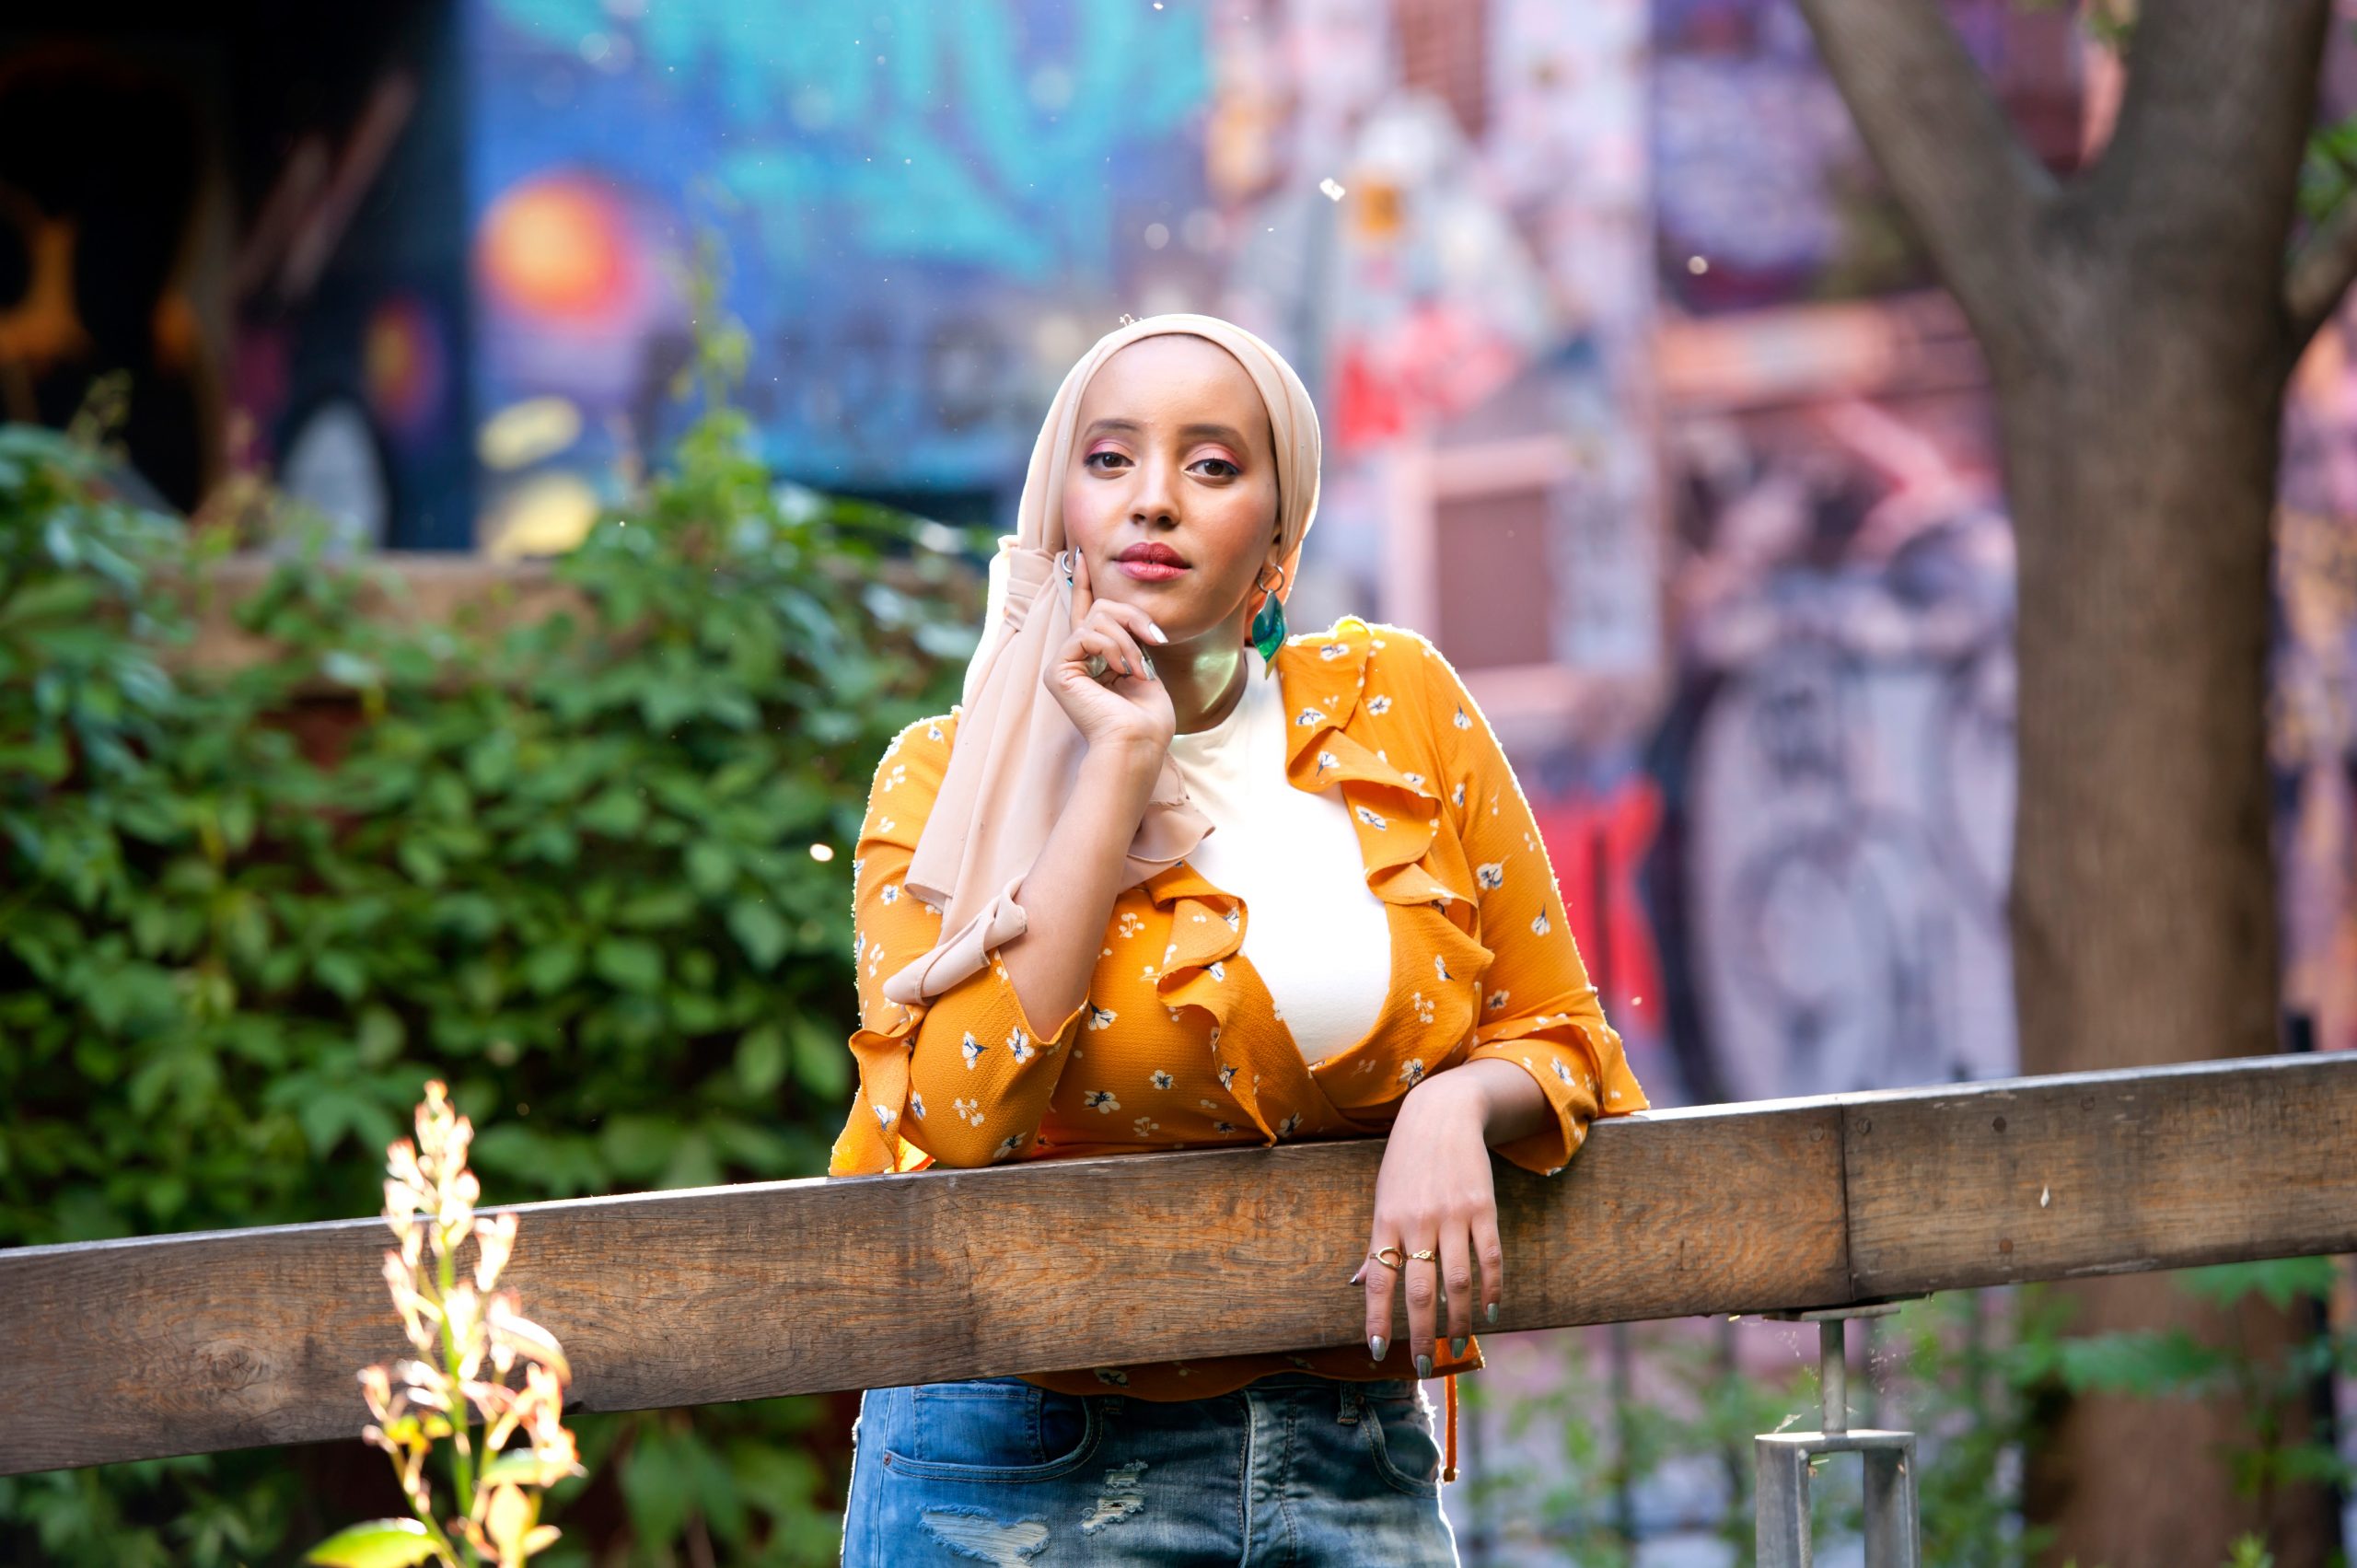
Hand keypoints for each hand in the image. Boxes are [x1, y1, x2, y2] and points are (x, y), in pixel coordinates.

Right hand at [1045, 547, 1174, 755]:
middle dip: (1132, 617)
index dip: (1083, 583)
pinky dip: (1111, 648)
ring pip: (1097, 618)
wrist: (1138, 743)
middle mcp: (1076, 658)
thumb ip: (1130, 638)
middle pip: (1100, 608)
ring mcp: (1064, 664)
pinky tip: (1120, 670)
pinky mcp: (1057, 670)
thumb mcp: (1145, 667)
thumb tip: (1131, 617)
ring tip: (1137, 669)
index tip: (1082, 555)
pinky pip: (1086, 634)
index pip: (1086, 612)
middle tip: (1154, 641)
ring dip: (1127, 640)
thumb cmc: (1147, 719)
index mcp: (1096, 658)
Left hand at [1353, 1073, 1504, 1375]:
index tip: (1378, 1351)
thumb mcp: (1382, 1199)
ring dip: (1459, 1321)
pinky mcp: (1483, 1208)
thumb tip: (1354, 1284)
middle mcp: (1416, 1221)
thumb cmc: (1406, 1164)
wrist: (1442, 1114)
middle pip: (1419, 1290)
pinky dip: (1492, 1289)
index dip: (1377, 1318)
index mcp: (1385, 1221)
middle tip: (1426, 1365)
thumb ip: (1375, 1245)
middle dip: (1422, 1334)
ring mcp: (1451, 1215)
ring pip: (1457, 1281)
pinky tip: (1490, 1312)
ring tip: (1459, 1347)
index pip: (1378, 1280)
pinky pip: (1489, 1257)